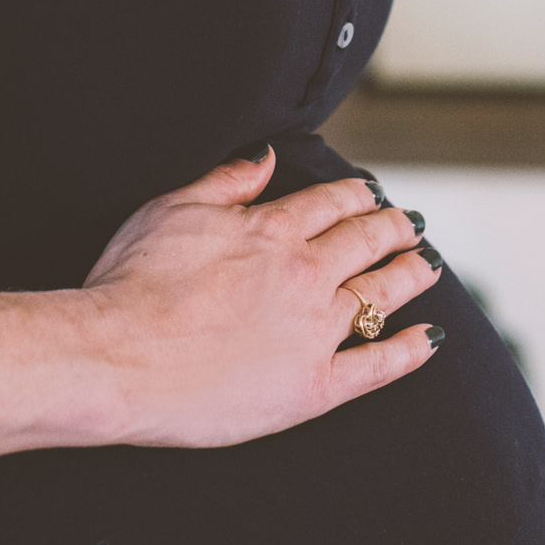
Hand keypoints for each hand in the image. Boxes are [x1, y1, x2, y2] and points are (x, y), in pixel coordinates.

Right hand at [79, 150, 441, 448]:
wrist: (115, 358)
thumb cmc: (130, 283)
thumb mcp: (172, 209)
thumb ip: (227, 181)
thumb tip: (267, 157)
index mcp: (272, 231)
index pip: (332, 204)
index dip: (357, 195)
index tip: (371, 194)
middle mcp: (305, 275)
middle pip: (366, 243)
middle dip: (395, 229)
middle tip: (413, 225)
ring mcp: (314, 332)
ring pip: (381, 294)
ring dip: (411, 275)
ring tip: (429, 265)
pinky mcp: (313, 387)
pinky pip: (377, 366)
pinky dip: (408, 350)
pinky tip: (430, 339)